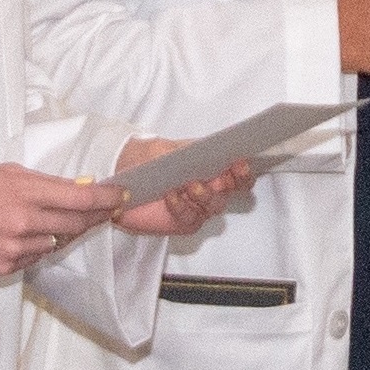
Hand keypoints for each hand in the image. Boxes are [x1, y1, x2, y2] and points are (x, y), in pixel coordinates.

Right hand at [0, 161, 125, 273]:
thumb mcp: (7, 173)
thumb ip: (45, 182)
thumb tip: (79, 187)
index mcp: (25, 192)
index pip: (81, 197)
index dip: (106, 198)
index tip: (121, 196)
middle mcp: (25, 222)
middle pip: (77, 223)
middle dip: (95, 216)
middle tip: (105, 209)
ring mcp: (16, 247)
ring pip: (57, 242)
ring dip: (61, 232)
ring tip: (48, 218)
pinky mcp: (6, 266)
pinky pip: (34, 257)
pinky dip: (36, 247)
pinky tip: (21, 234)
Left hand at [104, 138, 251, 235]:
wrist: (125, 179)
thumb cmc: (149, 160)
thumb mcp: (164, 148)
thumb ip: (183, 151)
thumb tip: (198, 152)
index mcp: (213, 167)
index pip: (238, 173)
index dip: (243, 171)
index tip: (239, 164)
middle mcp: (211, 188)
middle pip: (230, 190)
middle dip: (227, 183)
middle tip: (220, 176)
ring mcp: (200, 206)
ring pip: (214, 205)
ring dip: (205, 195)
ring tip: (192, 185)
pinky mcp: (186, 221)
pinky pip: (190, 217)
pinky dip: (181, 206)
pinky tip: (172, 197)